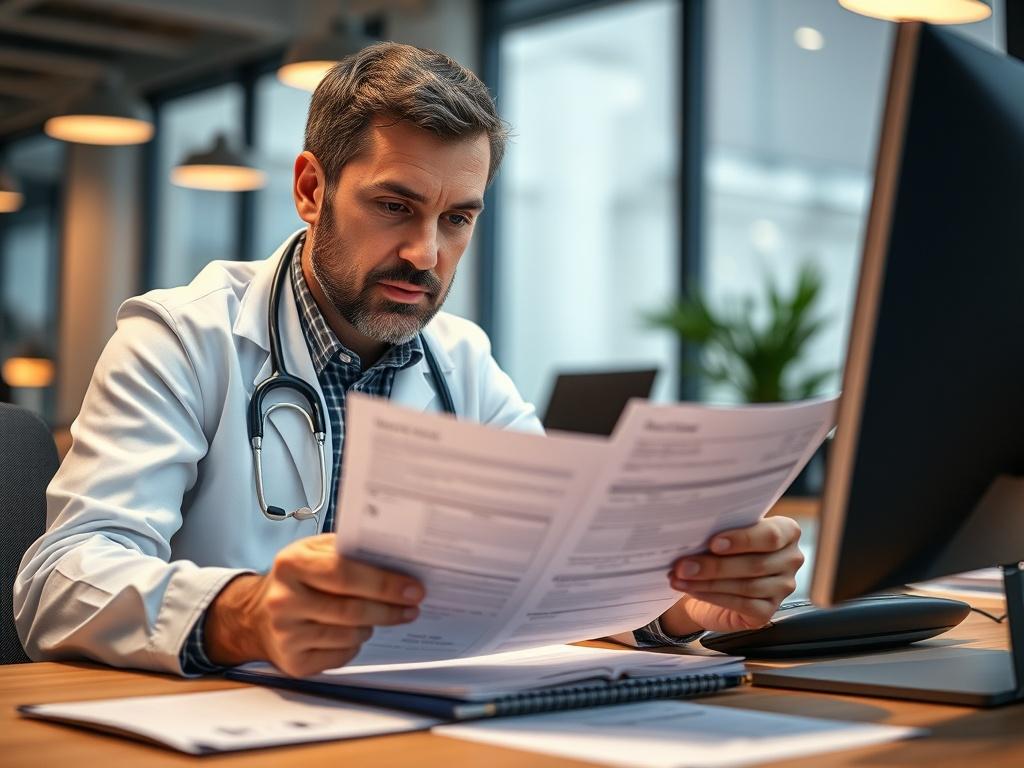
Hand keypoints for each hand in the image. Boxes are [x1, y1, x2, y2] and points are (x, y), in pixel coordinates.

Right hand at [204, 534, 423, 675]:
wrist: (255, 616)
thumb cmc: (296, 578)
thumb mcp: (312, 551)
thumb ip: (347, 550)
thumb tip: (394, 558)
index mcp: (291, 564)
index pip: (346, 574)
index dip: (384, 583)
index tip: (413, 588)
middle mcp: (284, 600)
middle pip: (352, 610)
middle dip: (389, 609)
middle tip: (412, 606)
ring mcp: (287, 635)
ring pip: (351, 635)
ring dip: (372, 626)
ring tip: (377, 615)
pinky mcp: (294, 663)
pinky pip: (342, 656)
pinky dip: (356, 645)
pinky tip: (353, 632)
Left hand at [658, 516, 803, 635]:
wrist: (714, 580)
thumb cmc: (722, 549)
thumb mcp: (724, 533)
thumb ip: (721, 531)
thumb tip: (695, 533)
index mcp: (786, 531)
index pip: (771, 536)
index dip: (742, 540)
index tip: (712, 543)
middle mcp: (791, 559)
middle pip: (755, 564)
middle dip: (715, 565)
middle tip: (684, 565)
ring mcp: (783, 588)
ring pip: (746, 586)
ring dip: (708, 582)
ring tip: (681, 577)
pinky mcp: (768, 611)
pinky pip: (742, 605)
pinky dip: (713, 597)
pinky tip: (692, 590)